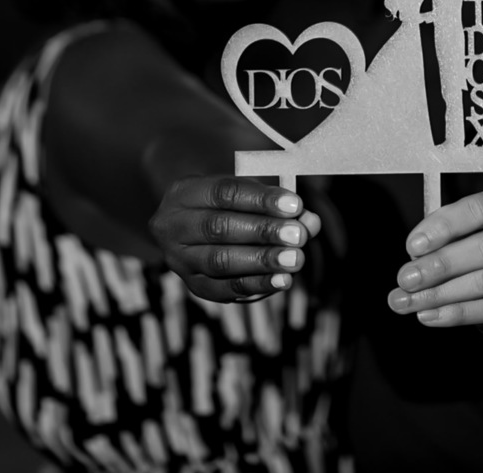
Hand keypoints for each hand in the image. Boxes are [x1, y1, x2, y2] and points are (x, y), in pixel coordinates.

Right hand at [148, 175, 320, 301]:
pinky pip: (223, 289)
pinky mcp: (192, 285)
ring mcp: (178, 259)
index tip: (295, 205)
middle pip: (219, 228)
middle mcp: (172, 225)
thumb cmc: (226, 206)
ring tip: (295, 259)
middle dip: (263, 232)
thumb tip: (310, 222)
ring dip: (262, 261)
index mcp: (184, 192)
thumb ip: (277, 206)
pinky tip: (282, 280)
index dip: (261, 200)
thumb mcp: (246, 194)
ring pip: (220, 261)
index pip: (224, 192)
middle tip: (298, 236)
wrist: (191, 228)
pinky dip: (256, 285)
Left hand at [387, 180, 482, 351]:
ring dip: (443, 293)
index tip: (412, 246)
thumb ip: (449, 234)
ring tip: (410, 301)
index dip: (444, 226)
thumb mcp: (477, 229)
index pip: (482, 208)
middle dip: (440, 264)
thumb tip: (415, 255)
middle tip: (406, 279)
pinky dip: (459, 313)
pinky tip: (431, 316)